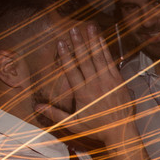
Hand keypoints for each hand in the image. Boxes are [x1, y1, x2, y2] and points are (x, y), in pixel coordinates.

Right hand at [36, 25, 136, 145]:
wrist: (122, 132)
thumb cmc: (96, 128)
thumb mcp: (73, 124)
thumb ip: (55, 114)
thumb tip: (37, 106)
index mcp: (83, 94)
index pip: (71, 71)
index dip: (66, 55)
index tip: (60, 42)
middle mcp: (96, 85)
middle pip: (85, 61)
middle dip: (79, 44)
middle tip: (73, 29)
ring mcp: (109, 82)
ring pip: (99, 58)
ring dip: (93, 42)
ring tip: (89, 27)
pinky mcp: (119, 81)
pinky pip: (110, 62)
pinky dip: (105, 50)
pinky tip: (100, 39)